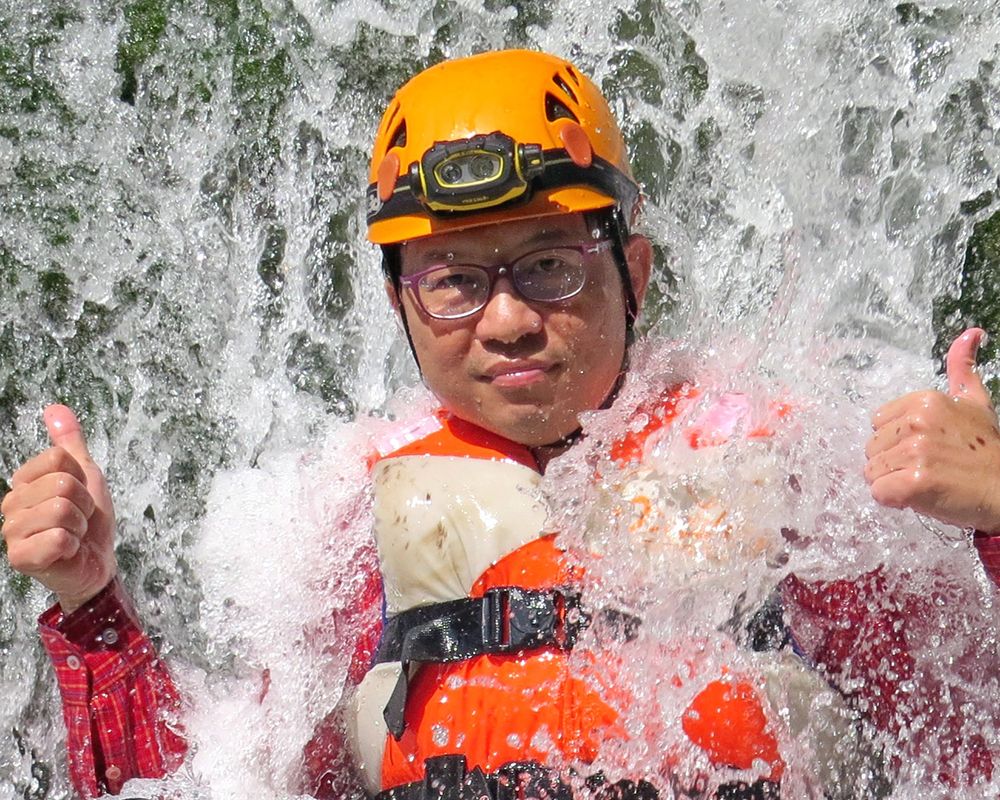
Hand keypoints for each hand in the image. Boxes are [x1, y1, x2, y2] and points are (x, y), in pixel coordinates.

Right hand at [2, 405, 116, 611]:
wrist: (97, 562)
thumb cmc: (90, 521)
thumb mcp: (86, 474)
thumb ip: (69, 443)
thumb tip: (54, 408)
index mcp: (23, 483)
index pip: (58, 458)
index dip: (81, 477)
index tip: (80, 496)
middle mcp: (10, 505)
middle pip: (62, 483)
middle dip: (84, 503)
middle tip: (79, 519)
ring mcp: (12, 532)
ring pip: (61, 509)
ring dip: (80, 524)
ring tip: (74, 534)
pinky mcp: (21, 558)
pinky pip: (59, 537)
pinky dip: (73, 544)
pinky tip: (67, 551)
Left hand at [865, 328, 999, 532]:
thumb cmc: (986, 450)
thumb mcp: (976, 403)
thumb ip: (962, 369)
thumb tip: (971, 332)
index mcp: (924, 401)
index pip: (878, 423)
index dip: (896, 440)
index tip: (926, 446)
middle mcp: (917, 422)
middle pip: (871, 448)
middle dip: (892, 461)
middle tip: (927, 466)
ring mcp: (915, 452)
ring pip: (873, 471)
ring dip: (893, 482)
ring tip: (926, 480)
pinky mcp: (914, 482)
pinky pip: (879, 493)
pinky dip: (895, 500)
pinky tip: (921, 496)